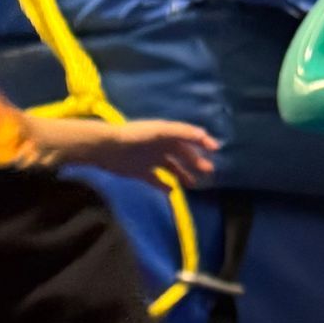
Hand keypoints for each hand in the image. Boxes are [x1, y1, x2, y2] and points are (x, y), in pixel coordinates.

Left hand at [90, 120, 217, 185]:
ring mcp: (151, 160)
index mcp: (166, 134)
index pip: (188, 137)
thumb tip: (202, 134)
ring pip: (172, 168)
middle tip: (208, 170)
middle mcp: (161, 146)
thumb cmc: (134, 136)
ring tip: (193, 184)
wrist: (107, 148)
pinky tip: (172, 191)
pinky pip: (156, 180)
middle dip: (196, 161)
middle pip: (182, 154)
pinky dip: (164, 185)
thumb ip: (180, 132)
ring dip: (183, 174)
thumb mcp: (159, 131)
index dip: (202, 141)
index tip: (216, 149)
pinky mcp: (141, 173)